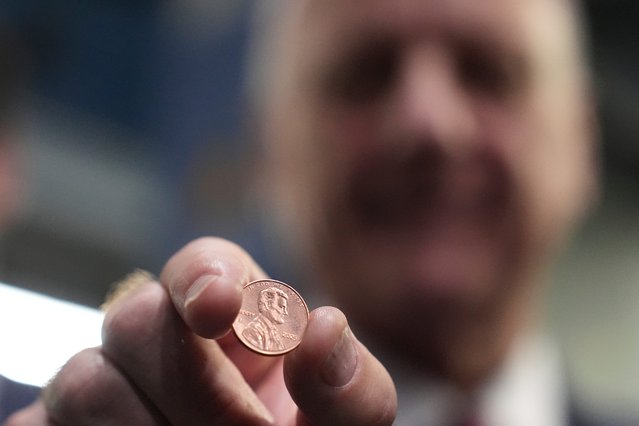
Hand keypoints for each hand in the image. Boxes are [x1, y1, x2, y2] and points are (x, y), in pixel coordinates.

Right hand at [6, 237, 395, 424]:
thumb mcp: (340, 423)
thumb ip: (349, 385)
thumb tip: (326, 327)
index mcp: (233, 317)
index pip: (204, 265)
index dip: (206, 278)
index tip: (219, 308)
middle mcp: (163, 338)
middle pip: (138, 316)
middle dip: (193, 385)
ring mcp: (107, 383)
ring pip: (85, 380)